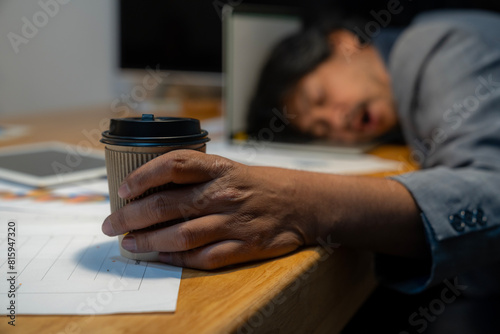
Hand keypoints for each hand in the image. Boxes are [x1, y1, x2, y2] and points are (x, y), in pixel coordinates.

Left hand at [101, 149, 310, 268]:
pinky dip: (176, 258)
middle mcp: (224, 193)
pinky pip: (204, 257)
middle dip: (131, 215)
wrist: (303, 202)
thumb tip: (152, 187)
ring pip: (181, 234)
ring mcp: (234, 222)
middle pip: (167, 204)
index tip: (123, 188)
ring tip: (129, 244)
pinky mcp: (245, 246)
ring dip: (148, 241)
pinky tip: (160, 256)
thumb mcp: (232, 168)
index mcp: (220, 168)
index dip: (143, 175)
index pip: (174, 164)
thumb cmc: (261, 184)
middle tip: (112, 224)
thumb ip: (198, 176)